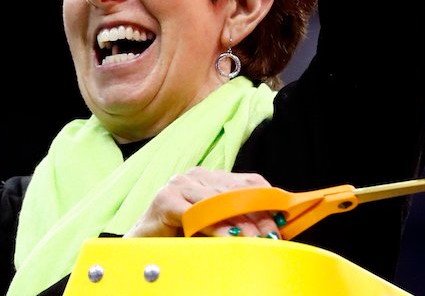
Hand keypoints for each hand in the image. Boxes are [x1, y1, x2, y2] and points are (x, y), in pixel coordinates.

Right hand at [125, 167, 282, 238]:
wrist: (141, 247)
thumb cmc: (178, 238)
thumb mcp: (213, 226)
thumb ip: (235, 221)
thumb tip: (270, 229)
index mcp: (208, 177)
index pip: (245, 181)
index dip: (266, 198)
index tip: (283, 217)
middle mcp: (195, 176)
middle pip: (234, 192)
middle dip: (256, 214)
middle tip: (273, 233)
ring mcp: (179, 184)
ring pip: (217, 202)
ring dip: (240, 223)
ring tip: (257, 239)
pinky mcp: (166, 200)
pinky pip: (197, 214)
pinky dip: (215, 227)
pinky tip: (229, 238)